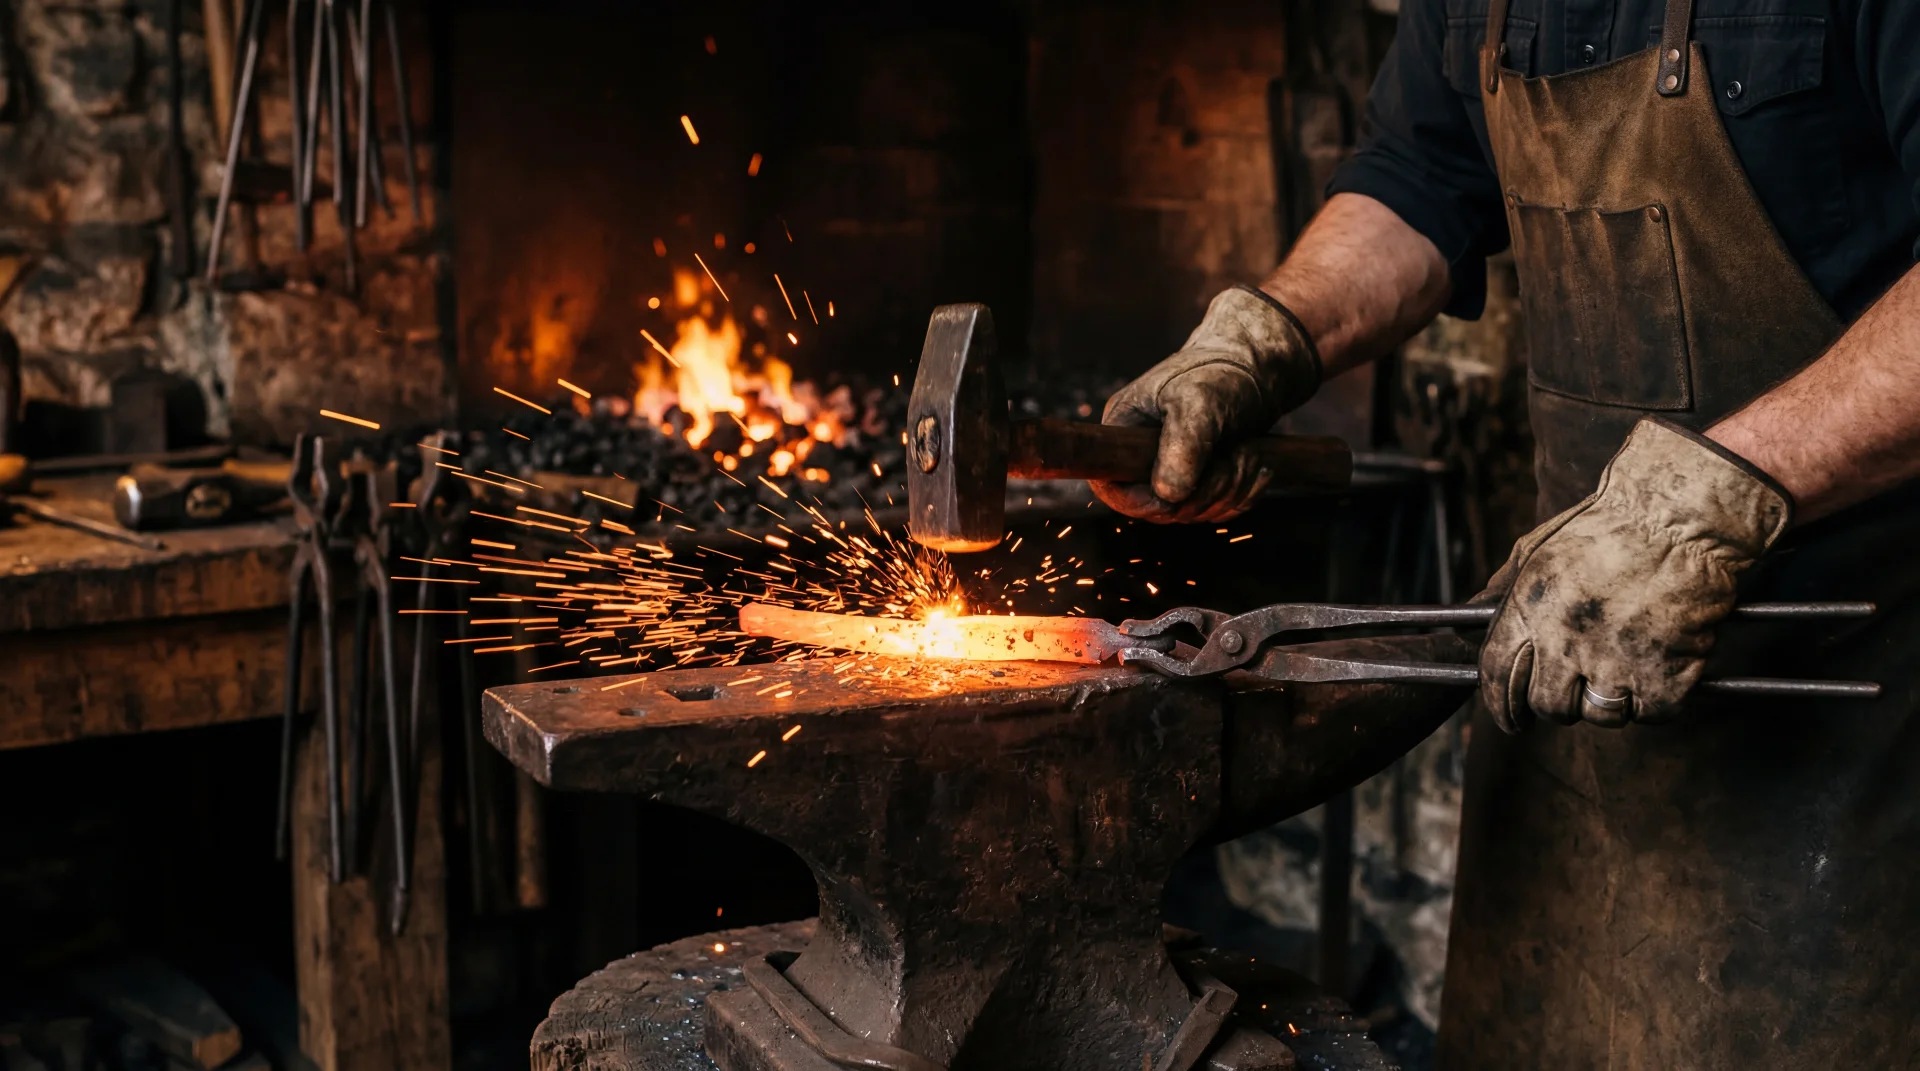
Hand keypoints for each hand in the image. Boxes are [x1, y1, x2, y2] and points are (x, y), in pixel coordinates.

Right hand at [1091, 285, 1320, 522]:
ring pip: (1194, 512)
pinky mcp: (1203, 479)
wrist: (1261, 364)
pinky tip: (1256, 465)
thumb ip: (1182, 448)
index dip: (1140, 502)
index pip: (1111, 486)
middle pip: (1160, 507)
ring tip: (1248, 453)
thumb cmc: (1223, 372)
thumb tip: (1168, 496)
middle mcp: (1142, 454)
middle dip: (1205, 491)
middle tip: (1236, 456)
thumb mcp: (1199, 403)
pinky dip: (1242, 494)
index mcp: (1124, 430)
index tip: (1175, 497)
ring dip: (1230, 490)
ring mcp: (1174, 469)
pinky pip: (1217, 510)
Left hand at [1479, 419, 1791, 731]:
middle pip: (1549, 706)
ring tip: (1625, 668)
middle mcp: (1567, 638)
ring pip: (1601, 715)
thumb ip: (1503, 588)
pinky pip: (1652, 712)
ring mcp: (1617, 659)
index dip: (1500, 705)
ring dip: (1611, 701)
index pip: (1497, 674)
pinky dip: (1657, 700)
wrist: (1684, 514)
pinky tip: (1662, 671)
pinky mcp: (1667, 673)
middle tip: (1576, 691)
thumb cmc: (1612, 525)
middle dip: (1559, 705)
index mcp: (1532, 608)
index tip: (1511, 720)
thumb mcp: (1539, 546)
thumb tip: (1467, 618)